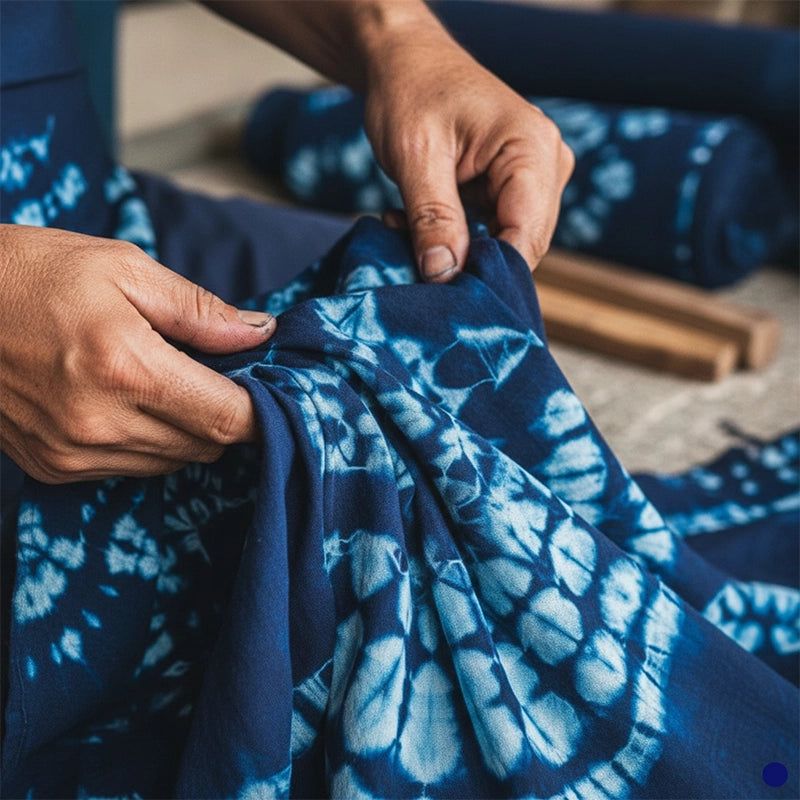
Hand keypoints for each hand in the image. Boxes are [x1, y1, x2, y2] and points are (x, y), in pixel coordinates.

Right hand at [0, 225, 274, 482]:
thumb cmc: (32, 272)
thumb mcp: (123, 267)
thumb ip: (199, 310)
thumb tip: (261, 333)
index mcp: (126, 367)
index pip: (227, 418)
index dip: (261, 412)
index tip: (272, 393)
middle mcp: (100, 422)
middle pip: (206, 445)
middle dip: (224, 415)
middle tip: (216, 374)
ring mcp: (72, 452)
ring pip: (172, 462)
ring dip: (187, 430)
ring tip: (167, 381)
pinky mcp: (52, 467)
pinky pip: (131, 468)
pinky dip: (147, 442)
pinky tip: (127, 401)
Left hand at [205, 1, 572, 281]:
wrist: (405, 60)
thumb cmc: (410, 91)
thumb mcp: (415, 156)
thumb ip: (433, 219)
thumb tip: (443, 277)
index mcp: (533, 149)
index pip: (526, 237)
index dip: (488, 274)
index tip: (445, 298)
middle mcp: (547, 164)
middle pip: (522, 246)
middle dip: (470, 264)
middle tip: (413, 261)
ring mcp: (535, 177)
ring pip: (507, 244)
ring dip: (458, 251)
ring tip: (406, 229)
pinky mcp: (515, 188)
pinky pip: (494, 231)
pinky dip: (456, 238)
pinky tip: (417, 225)